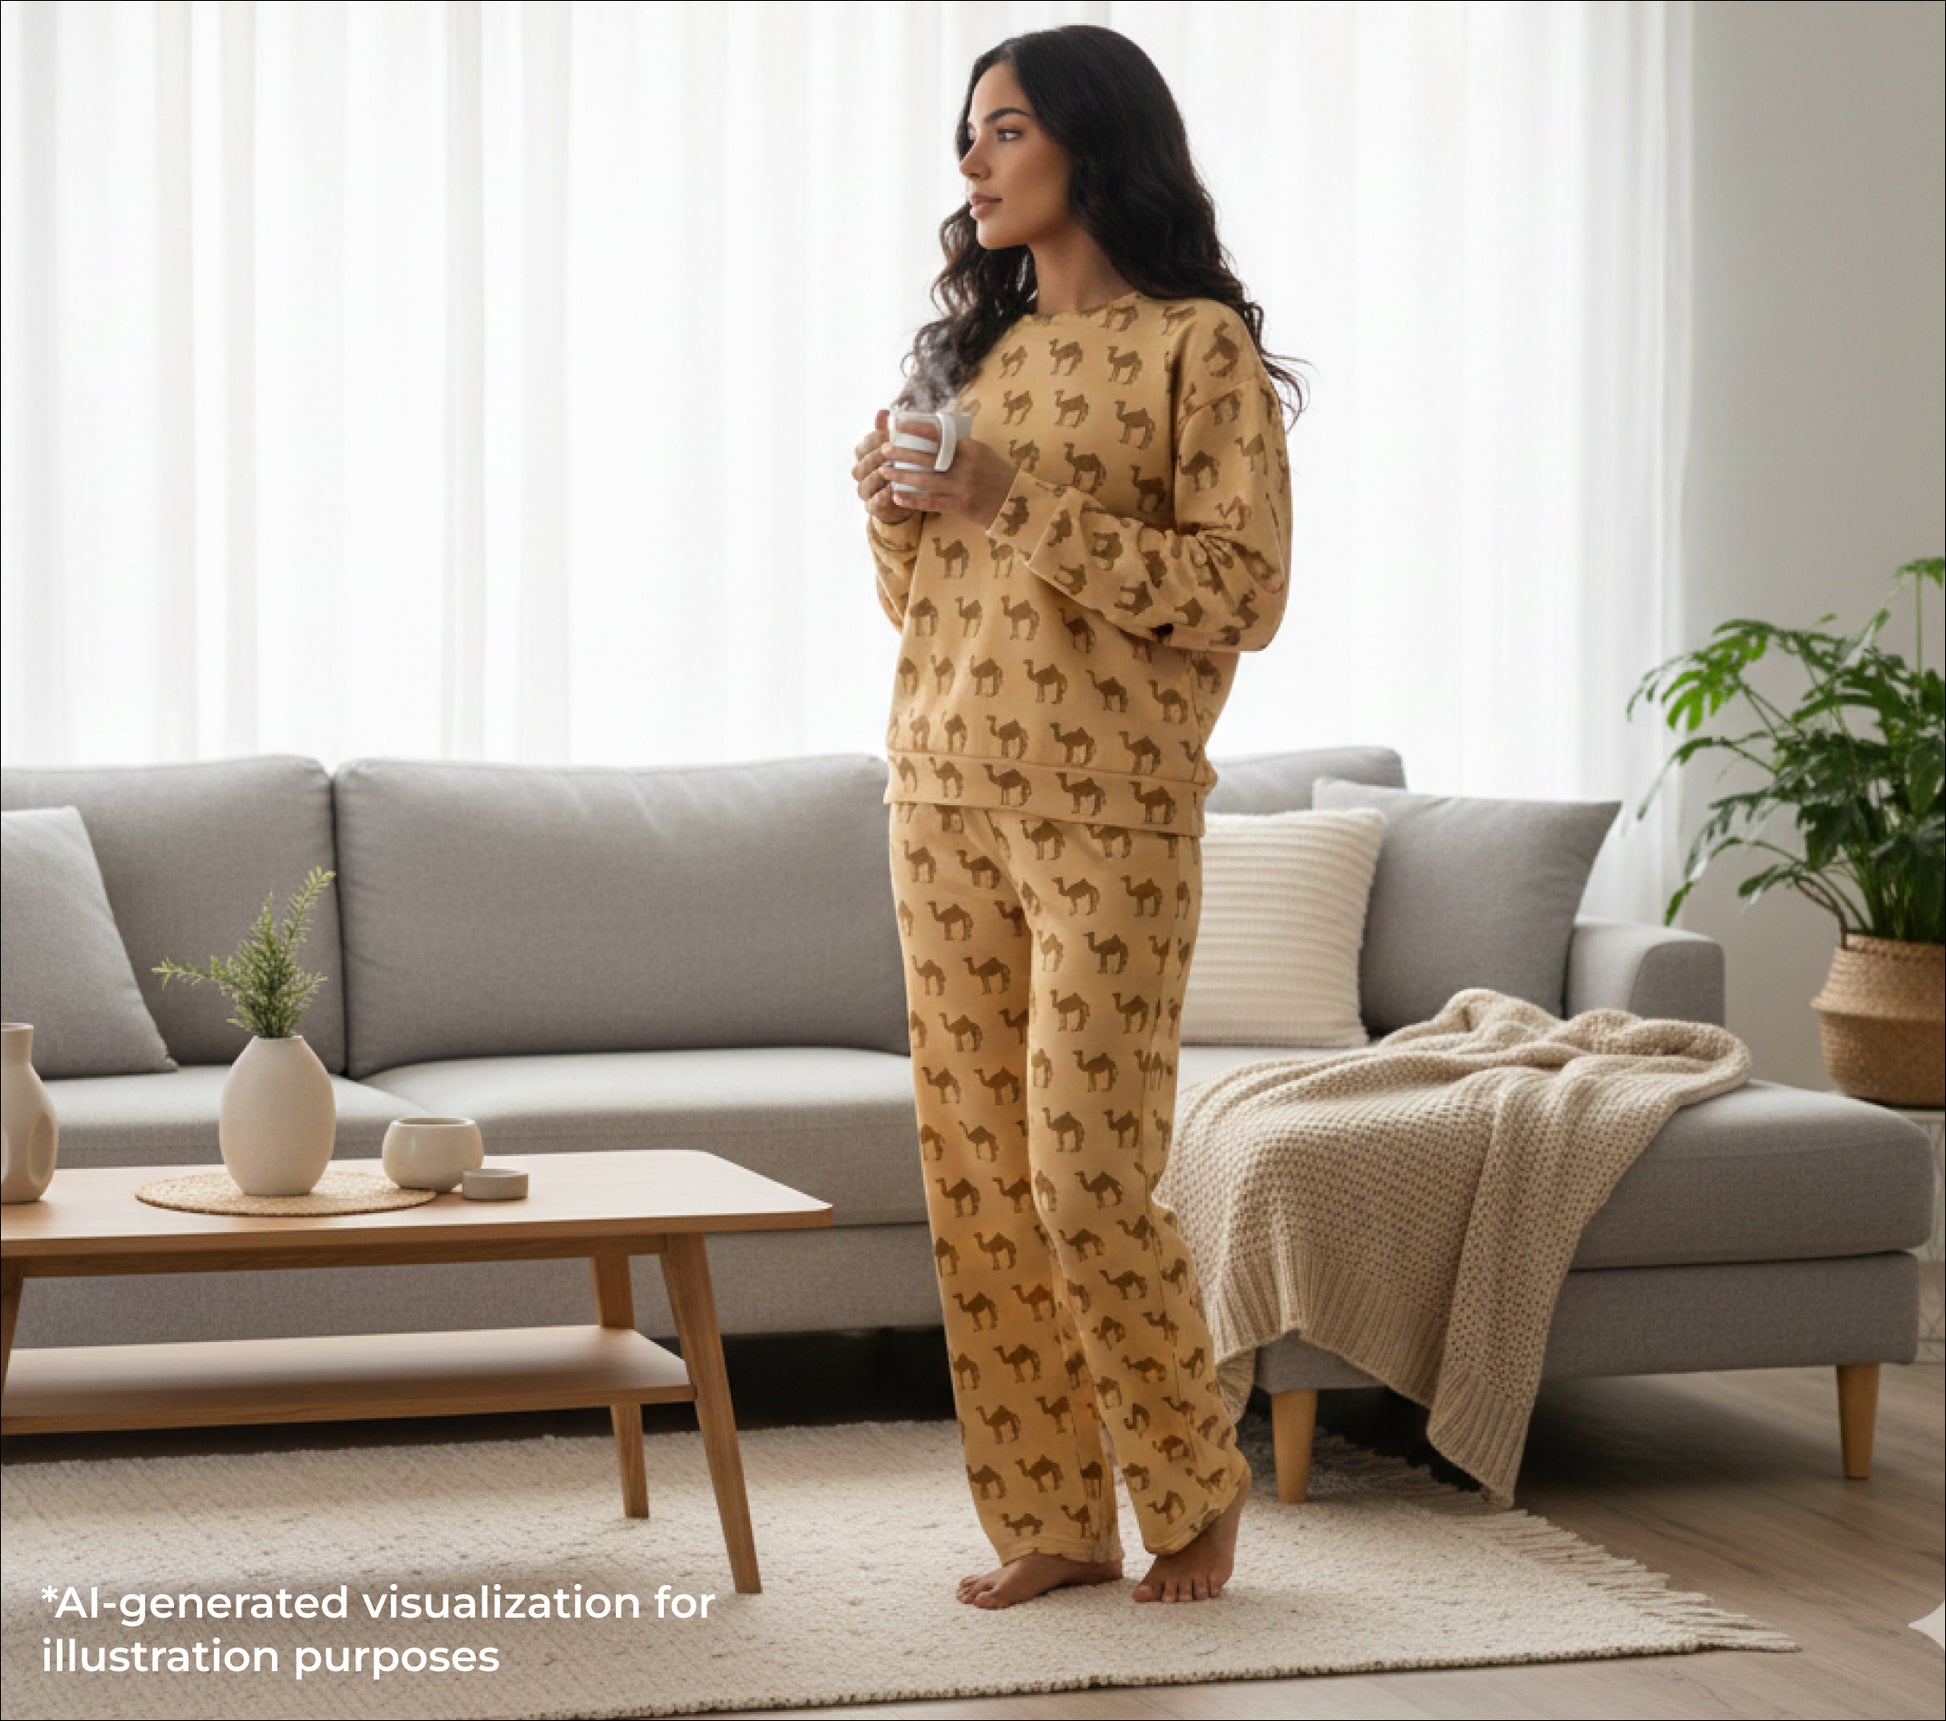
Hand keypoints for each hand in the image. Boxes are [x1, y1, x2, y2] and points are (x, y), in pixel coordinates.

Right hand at [854, 411, 914, 525]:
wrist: (907, 496)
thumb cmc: (902, 466)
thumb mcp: (898, 449)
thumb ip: (889, 432)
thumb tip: (883, 411)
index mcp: (864, 457)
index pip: (863, 446)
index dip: (875, 439)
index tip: (890, 434)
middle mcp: (861, 474)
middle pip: (860, 465)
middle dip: (875, 457)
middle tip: (890, 451)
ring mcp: (865, 492)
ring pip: (864, 484)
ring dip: (876, 476)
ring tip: (890, 469)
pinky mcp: (873, 508)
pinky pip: (873, 503)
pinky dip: (881, 496)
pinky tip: (892, 488)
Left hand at [882, 421, 1016, 531]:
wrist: (1014, 501)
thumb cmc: (993, 473)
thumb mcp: (980, 452)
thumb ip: (957, 445)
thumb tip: (929, 433)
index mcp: (970, 448)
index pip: (939, 435)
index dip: (917, 429)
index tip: (899, 425)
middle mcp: (965, 466)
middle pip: (928, 458)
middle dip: (903, 453)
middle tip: (884, 448)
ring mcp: (962, 487)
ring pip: (926, 481)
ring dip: (902, 476)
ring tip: (884, 471)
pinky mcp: (960, 506)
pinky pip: (931, 503)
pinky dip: (913, 500)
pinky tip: (897, 496)